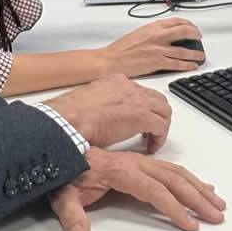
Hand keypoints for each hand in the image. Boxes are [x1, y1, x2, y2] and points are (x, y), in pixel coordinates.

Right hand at [45, 74, 172, 152]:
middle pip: (156, 99)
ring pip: (163, 110)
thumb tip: (105, 120)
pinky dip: (159, 138)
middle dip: (157, 115)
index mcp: (115, 82)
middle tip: (151, 131)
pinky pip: (161, 126)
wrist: (68, 121)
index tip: (139, 121)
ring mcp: (137, 98)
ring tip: (152, 140)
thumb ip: (103, 107)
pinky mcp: (141, 115)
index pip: (139, 92)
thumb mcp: (89, 105)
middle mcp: (128, 86)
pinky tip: (151, 148)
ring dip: (161, 126)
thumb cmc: (70, 117)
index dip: (143, 108)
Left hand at [50, 148, 225, 230]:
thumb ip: (71, 213)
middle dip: (197, 199)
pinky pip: (169, 168)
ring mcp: (138, 161)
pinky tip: (200, 186)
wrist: (56, 142)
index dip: (174, 208)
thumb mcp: (61, 192)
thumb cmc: (62, 169)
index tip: (190, 225)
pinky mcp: (138, 162)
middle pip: (174, 179)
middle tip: (217, 216)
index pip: (155, 191)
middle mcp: (134, 163)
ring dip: (199, 188)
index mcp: (121, 169)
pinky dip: (189, 178)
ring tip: (216, 203)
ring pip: (176, 172)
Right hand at [100, 18, 203, 76]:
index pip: (177, 21)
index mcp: (153, 27)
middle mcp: (158, 36)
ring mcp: (158, 50)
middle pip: (184, 32)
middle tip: (199, 38)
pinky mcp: (157, 63)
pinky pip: (177, 64)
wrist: (111, 60)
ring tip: (200, 56)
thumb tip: (166, 33)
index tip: (193, 28)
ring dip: (195, 54)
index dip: (189, 24)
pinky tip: (192, 66)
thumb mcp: (139, 33)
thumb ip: (154, 31)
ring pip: (183, 51)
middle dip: (196, 35)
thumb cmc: (122, 49)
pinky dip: (187, 65)